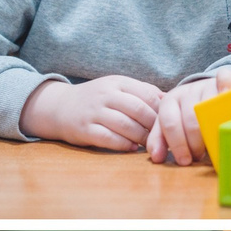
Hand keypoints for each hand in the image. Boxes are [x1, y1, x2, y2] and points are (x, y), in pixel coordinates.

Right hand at [20, 75, 163, 152]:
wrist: (60, 107)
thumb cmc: (96, 100)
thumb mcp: (117, 88)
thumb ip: (142, 92)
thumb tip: (170, 99)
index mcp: (117, 82)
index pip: (148, 94)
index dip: (161, 110)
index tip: (168, 121)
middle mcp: (105, 95)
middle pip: (139, 110)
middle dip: (154, 126)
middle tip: (162, 137)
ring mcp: (94, 112)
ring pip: (126, 125)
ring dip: (141, 137)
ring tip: (150, 144)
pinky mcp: (85, 129)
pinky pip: (109, 138)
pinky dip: (124, 145)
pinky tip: (132, 147)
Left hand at [145, 75, 226, 165]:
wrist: (203, 95)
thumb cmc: (185, 117)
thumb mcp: (170, 128)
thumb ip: (160, 141)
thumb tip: (157, 157)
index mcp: (169, 102)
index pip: (169, 123)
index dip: (177, 144)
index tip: (184, 161)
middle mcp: (186, 91)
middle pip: (190, 118)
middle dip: (194, 142)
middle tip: (198, 156)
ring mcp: (205, 86)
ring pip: (208, 106)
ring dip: (212, 129)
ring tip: (214, 144)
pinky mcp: (222, 81)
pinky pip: (225, 78)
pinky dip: (227, 86)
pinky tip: (227, 98)